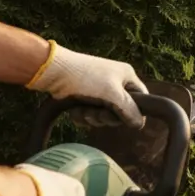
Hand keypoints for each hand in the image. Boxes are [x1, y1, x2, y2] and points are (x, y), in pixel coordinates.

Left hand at [27, 42, 147, 127]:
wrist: (52, 71)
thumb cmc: (86, 78)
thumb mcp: (113, 94)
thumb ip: (129, 110)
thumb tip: (140, 124)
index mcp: (126, 77)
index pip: (141, 99)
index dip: (134, 112)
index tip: (123, 119)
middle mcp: (115, 83)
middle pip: (121, 111)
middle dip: (107, 116)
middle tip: (97, 112)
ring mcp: (98, 90)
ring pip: (103, 115)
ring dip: (92, 117)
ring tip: (82, 109)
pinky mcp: (83, 97)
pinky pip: (89, 114)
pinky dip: (82, 115)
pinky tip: (75, 110)